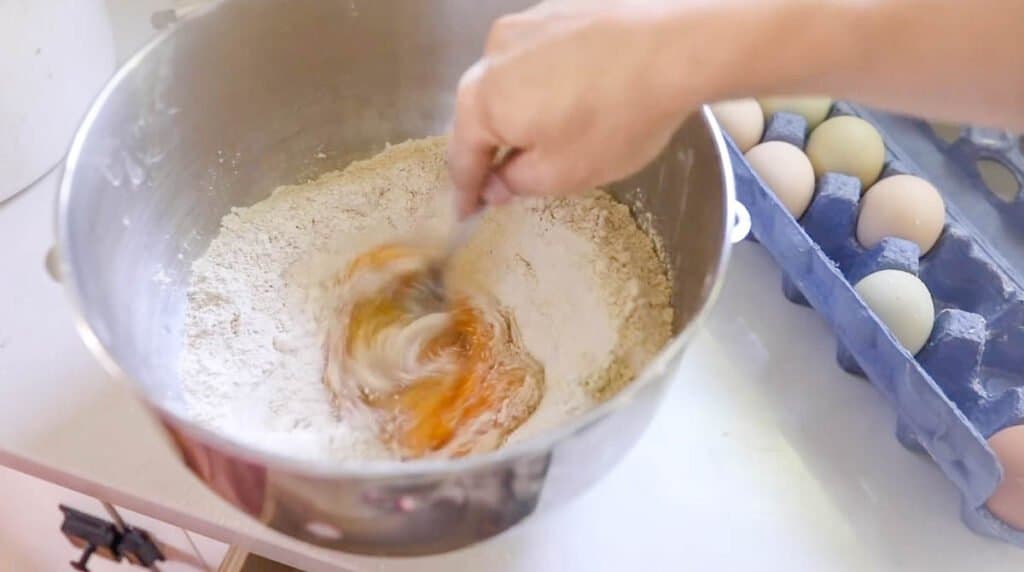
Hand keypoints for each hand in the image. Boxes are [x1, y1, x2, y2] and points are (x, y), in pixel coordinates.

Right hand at [448, 1, 706, 216]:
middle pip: (480, 111)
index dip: (465, 191)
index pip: (462, 155)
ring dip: (518, 109)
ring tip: (544, 134)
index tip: (466, 213)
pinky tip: (575, 94)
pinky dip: (545, 80)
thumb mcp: (563, 173)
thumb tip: (495, 182)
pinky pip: (539, 55)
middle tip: (500, 179)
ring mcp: (526, 23)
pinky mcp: (559, 7)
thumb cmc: (616, 118)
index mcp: (483, 100)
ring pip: (509, 79)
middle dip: (489, 147)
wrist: (678, 47)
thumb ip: (516, 182)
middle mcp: (492, 52)